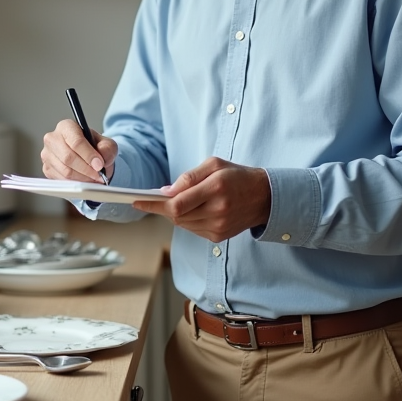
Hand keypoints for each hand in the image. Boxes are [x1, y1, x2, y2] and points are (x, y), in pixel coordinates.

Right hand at [41, 118, 116, 183]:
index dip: (89, 155)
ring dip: (82, 178)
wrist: (87, 156)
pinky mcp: (47, 168)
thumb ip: (107, 149)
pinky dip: (75, 183)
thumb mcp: (106, 144)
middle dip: (86, 169)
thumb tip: (100, 160)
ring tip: (93, 178)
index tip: (99, 165)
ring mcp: (47, 154)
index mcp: (66, 126)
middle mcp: (52, 138)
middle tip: (98, 175)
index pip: (76, 142)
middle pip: (68, 157)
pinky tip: (84, 180)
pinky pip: (61, 180)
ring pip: (65, 171)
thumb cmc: (94, 147)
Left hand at [134, 157, 270, 241]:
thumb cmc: (237, 176)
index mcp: (215, 189)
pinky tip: (193, 209)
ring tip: (178, 201)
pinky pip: (192, 229)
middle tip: (154, 198)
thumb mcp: (214, 164)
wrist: (265, 197)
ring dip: (174, 213)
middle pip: (176, 215)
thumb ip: (189, 176)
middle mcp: (217, 211)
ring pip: (182, 223)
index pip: (176, 203)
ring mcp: (219, 226)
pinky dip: (187, 220)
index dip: (153, 204)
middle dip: (162, 207)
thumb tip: (166, 191)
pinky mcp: (219, 236)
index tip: (137, 201)